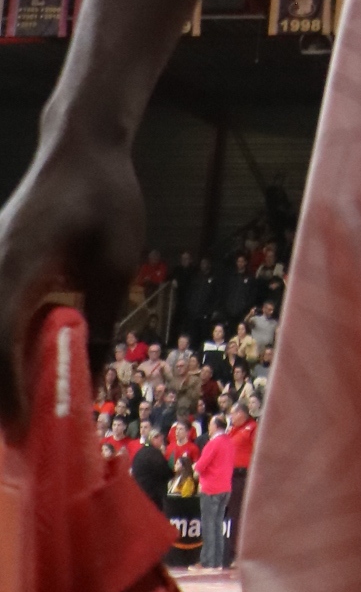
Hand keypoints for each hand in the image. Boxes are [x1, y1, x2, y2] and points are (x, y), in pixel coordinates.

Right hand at [0, 136, 146, 430]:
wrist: (82, 147)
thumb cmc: (105, 198)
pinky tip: (16, 377)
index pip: (0, 343)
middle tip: (17, 443)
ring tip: (16, 421)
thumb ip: (102, 322)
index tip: (26, 431)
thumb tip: (94, 385)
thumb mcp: (117, 263)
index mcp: (17, 268)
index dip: (9, 393)